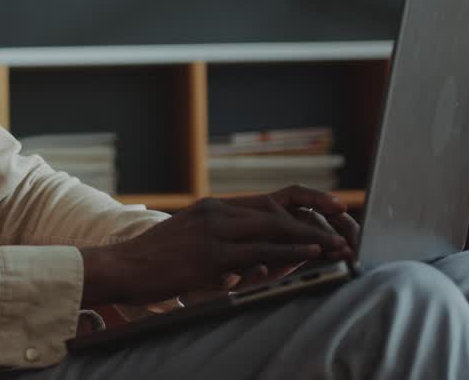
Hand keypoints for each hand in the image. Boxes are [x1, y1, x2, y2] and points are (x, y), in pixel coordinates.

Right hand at [79, 195, 347, 306]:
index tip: (333, 207)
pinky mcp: (210, 256)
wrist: (122, 267)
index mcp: (214, 207)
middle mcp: (217, 213)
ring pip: (273, 229)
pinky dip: (288, 253)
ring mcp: (214, 232)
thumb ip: (222, 242)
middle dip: (315, 220)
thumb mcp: (191, 239)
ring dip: (310, 238)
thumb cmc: (155, 260)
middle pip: (278, 211)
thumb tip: (254, 260)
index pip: (271, 201)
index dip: (305, 202)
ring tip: (337, 244)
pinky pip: (258, 253)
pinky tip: (309, 255)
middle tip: (345, 227)